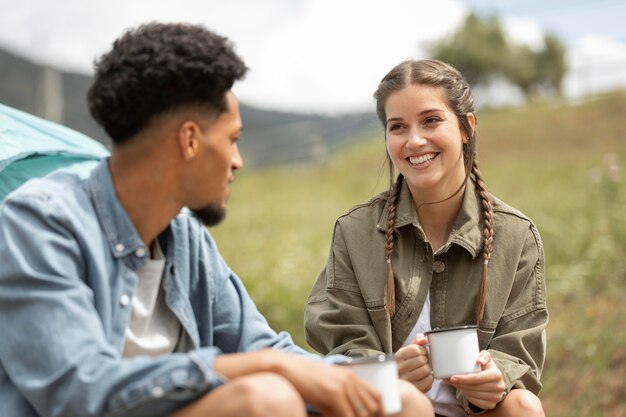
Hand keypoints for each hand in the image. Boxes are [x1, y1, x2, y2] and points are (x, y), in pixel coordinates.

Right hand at [216, 349, 382, 416]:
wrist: (286, 369)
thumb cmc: (303, 379)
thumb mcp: (326, 386)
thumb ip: (340, 397)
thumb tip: (348, 414)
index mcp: (350, 376)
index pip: (376, 396)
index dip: (378, 412)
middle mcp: (350, 379)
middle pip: (371, 407)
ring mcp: (343, 386)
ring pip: (361, 414)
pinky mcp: (334, 394)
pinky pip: (347, 416)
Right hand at [395, 334, 433, 392]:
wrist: (400, 383)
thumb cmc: (406, 364)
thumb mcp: (407, 351)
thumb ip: (416, 341)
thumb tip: (424, 339)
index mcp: (398, 357)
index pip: (416, 349)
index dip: (422, 350)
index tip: (421, 353)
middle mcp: (400, 368)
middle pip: (422, 360)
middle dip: (425, 360)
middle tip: (422, 363)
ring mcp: (407, 380)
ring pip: (426, 369)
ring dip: (428, 369)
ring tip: (423, 370)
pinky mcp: (414, 388)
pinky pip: (429, 380)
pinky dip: (430, 378)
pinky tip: (424, 377)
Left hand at [445, 350, 505, 409]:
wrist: (493, 379)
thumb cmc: (486, 366)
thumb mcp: (485, 357)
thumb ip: (483, 356)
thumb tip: (479, 361)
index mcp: (496, 374)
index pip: (478, 378)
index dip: (465, 379)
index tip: (453, 377)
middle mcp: (499, 387)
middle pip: (475, 387)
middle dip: (461, 384)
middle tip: (451, 380)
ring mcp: (496, 397)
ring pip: (474, 395)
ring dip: (463, 390)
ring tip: (456, 384)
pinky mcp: (492, 404)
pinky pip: (476, 403)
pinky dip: (468, 397)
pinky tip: (464, 390)